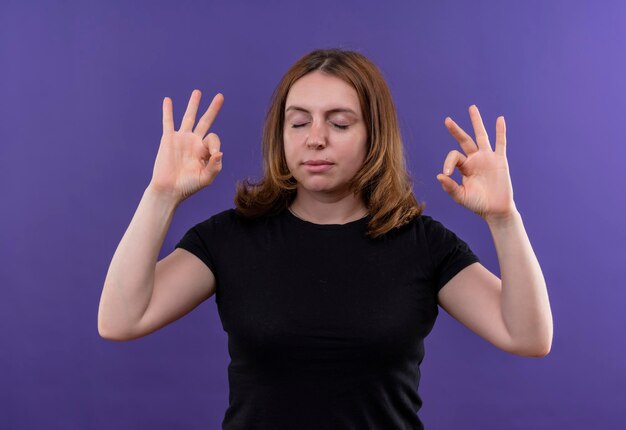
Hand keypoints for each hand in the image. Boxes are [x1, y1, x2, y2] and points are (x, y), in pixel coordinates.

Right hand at [148, 89, 223, 202]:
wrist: (169, 189)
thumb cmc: (188, 186)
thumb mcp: (206, 178)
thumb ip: (215, 167)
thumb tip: (220, 152)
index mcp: (205, 151)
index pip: (213, 138)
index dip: (215, 143)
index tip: (213, 154)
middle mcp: (194, 142)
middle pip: (205, 121)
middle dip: (213, 109)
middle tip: (220, 96)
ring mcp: (181, 139)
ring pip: (189, 117)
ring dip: (193, 104)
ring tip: (198, 92)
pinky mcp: (168, 139)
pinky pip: (168, 122)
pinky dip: (168, 111)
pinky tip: (168, 100)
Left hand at [437, 105, 516, 222]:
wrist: (495, 210)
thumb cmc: (477, 204)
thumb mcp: (461, 196)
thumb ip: (450, 187)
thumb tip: (439, 175)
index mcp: (464, 167)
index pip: (454, 156)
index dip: (448, 162)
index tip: (446, 174)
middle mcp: (474, 159)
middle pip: (464, 140)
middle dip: (456, 130)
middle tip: (447, 120)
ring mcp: (487, 158)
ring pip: (481, 136)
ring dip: (477, 122)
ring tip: (471, 108)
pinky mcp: (500, 160)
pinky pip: (500, 143)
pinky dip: (501, 131)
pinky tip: (500, 119)